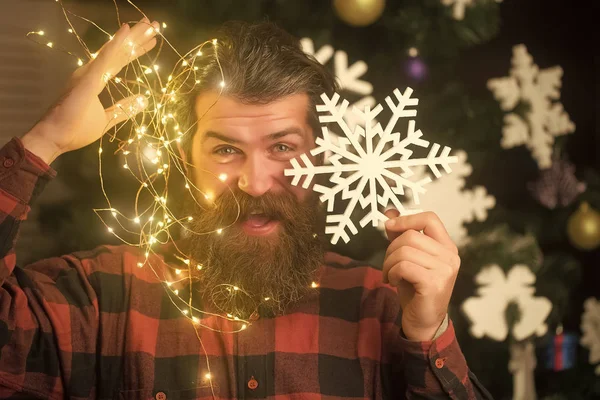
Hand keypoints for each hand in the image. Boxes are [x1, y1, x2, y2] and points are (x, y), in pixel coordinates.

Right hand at [22, 18, 159, 163]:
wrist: (56, 137)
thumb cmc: (76, 129)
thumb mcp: (106, 119)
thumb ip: (123, 108)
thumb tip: (143, 100)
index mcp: (95, 79)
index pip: (119, 61)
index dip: (135, 50)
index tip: (152, 40)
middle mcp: (91, 71)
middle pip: (119, 51)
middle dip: (138, 38)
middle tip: (155, 24)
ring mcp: (88, 73)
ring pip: (115, 50)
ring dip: (133, 37)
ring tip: (149, 24)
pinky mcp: (88, 79)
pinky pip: (105, 59)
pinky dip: (116, 44)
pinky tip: (127, 31)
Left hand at [383, 210, 459, 340]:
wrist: (423, 321)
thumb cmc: (415, 288)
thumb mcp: (408, 258)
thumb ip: (401, 236)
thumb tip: (389, 213)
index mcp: (447, 247)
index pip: (430, 218)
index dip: (407, 219)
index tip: (389, 226)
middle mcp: (450, 256)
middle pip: (411, 236)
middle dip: (390, 249)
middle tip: (387, 265)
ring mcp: (445, 270)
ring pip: (405, 251)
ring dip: (388, 263)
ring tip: (389, 275)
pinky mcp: (435, 283)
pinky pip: (404, 266)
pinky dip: (391, 272)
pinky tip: (392, 281)